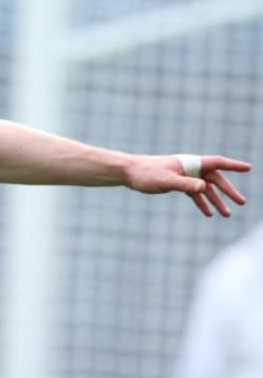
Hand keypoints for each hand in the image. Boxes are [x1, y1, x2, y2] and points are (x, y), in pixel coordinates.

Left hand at [126, 155, 250, 216]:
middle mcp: (189, 167)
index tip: (249, 168)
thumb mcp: (166, 181)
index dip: (233, 166)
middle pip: (214, 178)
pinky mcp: (175, 182)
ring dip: (215, 200)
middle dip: (228, 191)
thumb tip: (204, 187)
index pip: (217, 162)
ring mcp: (183, 175)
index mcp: (189, 163)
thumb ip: (185, 185)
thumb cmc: (146, 174)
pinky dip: (200, 202)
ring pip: (204, 188)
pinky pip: (193, 193)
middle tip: (241, 203)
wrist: (127, 172)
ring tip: (226, 215)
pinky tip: (207, 213)